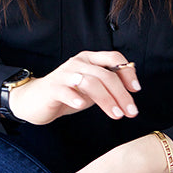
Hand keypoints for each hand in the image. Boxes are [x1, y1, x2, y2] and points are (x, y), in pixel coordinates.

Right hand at [8, 50, 140, 124]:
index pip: (114, 57)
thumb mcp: (92, 88)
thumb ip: (109, 83)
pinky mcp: (52, 87)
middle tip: (130, 112)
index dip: (128, 73)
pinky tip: (81, 105)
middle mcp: (78, 63)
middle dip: (121, 94)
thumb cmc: (68, 94)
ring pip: (90, 82)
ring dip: (106, 99)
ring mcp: (64, 74)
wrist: (36, 101)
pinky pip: (65, 90)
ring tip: (116, 114)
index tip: (136, 90)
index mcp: (90, 59)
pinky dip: (75, 97)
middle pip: (105, 74)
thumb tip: (133, 85)